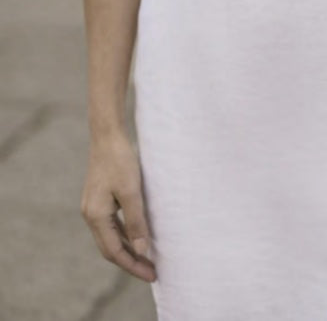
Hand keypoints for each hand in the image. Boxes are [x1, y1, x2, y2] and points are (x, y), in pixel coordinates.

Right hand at [80, 129, 156, 282]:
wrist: (107, 135)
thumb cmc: (120, 160)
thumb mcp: (132, 191)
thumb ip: (136, 221)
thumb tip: (142, 250)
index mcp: (96, 216)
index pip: (115, 252)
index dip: (133, 265)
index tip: (152, 274)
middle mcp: (91, 215)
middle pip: (110, 249)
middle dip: (131, 262)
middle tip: (152, 272)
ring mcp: (93, 207)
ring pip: (111, 238)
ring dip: (128, 250)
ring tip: (148, 259)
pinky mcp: (99, 199)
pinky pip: (112, 226)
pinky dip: (125, 235)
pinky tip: (138, 236)